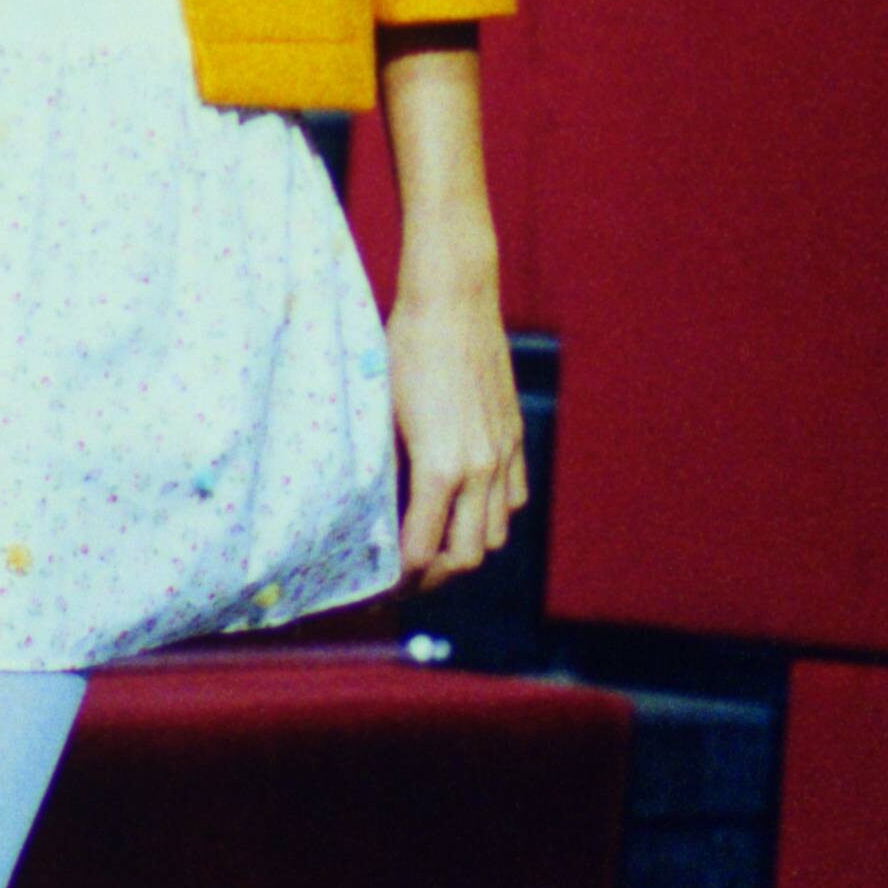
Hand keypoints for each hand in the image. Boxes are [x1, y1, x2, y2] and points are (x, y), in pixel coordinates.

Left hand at [389, 269, 526, 589]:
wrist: (453, 298)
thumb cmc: (404, 349)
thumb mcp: (381, 415)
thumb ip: (386, 471)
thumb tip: (373, 514)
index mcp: (440, 468)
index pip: (422, 552)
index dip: (398, 580)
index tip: (377, 589)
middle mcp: (480, 469)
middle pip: (466, 557)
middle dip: (434, 579)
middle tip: (404, 582)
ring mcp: (503, 453)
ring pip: (495, 534)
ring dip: (465, 551)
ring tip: (434, 551)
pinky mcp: (514, 436)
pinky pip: (513, 498)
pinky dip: (491, 516)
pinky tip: (465, 510)